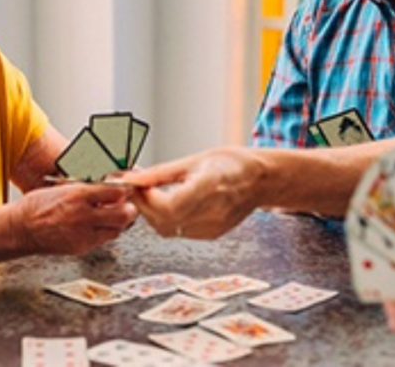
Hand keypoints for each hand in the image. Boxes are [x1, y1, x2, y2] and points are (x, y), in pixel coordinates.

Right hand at [13, 183, 136, 255]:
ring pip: (117, 230)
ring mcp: (83, 234)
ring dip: (119, 223)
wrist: (21, 229)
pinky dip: (105, 233)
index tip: (126, 189)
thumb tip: (109, 186)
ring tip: (112, 216)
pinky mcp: (81, 248)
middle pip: (123, 215)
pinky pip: (103, 240)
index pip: (115, 192)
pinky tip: (98, 226)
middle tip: (127, 205)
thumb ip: (88, 189)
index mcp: (78, 195)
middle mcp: (83, 216)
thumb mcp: (63, 188)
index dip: (125, 191)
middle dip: (129, 209)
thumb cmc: (38, 205)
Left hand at [121, 146, 259, 238]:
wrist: (260, 179)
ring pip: (168, 230)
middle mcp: (213, 211)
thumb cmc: (231, 163)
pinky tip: (166, 203)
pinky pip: (179, 232)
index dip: (146, 199)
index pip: (169, 206)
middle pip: (164, 221)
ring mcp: (214, 227)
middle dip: (144, 206)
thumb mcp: (194, 159)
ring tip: (150, 194)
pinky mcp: (212, 234)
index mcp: (210, 186)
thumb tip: (134, 178)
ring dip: (153, 214)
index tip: (137, 185)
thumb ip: (161, 173)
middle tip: (137, 188)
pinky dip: (167, 219)